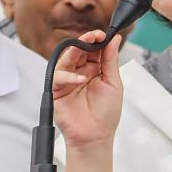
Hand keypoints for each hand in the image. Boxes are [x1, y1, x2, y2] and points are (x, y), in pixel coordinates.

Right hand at [52, 30, 123, 149]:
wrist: (95, 137)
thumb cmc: (105, 114)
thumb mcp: (113, 83)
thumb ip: (111, 60)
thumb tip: (115, 39)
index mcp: (94, 70)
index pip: (93, 49)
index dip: (97, 40)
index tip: (103, 34)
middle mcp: (79, 73)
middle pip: (78, 50)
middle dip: (85, 41)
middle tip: (93, 36)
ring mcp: (67, 81)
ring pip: (66, 59)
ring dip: (75, 50)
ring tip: (86, 46)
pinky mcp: (56, 91)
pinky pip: (58, 77)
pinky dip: (68, 76)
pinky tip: (81, 79)